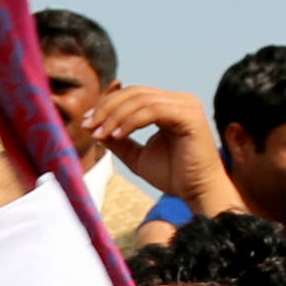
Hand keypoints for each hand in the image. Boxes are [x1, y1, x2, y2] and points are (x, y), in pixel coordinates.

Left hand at [77, 86, 233, 212]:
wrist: (198, 192)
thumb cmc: (174, 176)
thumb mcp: (137, 156)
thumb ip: (119, 141)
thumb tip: (94, 128)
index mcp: (170, 105)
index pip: (133, 94)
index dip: (107, 105)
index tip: (87, 123)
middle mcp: (180, 100)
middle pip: (135, 93)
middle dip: (107, 108)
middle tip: (89, 126)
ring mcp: (187, 105)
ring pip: (141, 100)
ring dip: (115, 116)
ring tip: (99, 134)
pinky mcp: (190, 116)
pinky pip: (153, 111)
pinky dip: (131, 122)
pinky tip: (116, 135)